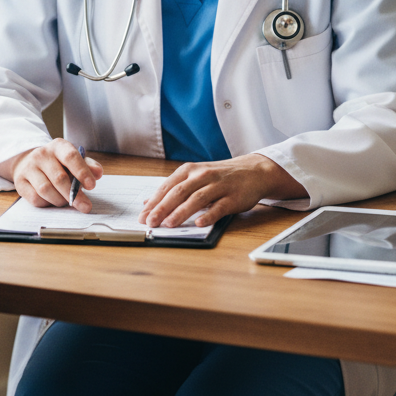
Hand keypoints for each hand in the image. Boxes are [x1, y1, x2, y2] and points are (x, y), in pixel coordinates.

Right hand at [0, 139, 103, 211]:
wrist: (29, 162)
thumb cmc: (57, 163)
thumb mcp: (74, 160)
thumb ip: (87, 165)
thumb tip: (97, 173)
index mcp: (58, 146)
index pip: (71, 157)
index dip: (82, 172)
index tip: (92, 186)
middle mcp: (42, 154)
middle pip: (59, 178)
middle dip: (74, 195)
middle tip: (85, 206)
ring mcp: (29, 168)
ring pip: (46, 190)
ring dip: (60, 200)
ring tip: (67, 201)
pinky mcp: (20, 182)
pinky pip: (35, 198)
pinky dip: (47, 203)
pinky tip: (52, 200)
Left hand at [138, 154, 304, 227]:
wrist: (253, 171)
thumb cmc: (220, 177)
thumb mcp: (194, 177)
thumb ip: (173, 189)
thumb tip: (147, 202)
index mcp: (189, 170)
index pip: (167, 187)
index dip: (154, 202)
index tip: (143, 216)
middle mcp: (202, 175)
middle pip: (179, 192)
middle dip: (162, 208)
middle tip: (151, 222)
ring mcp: (218, 185)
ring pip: (196, 199)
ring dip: (181, 212)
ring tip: (169, 224)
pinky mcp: (233, 197)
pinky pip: (219, 207)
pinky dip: (209, 215)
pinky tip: (200, 223)